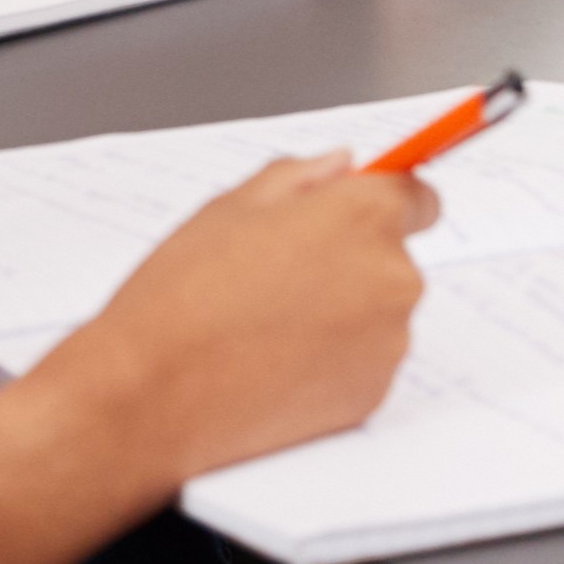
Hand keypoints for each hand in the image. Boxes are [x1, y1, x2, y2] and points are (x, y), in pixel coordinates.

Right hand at [69, 145, 439, 486]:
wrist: (145, 399)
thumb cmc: (179, 299)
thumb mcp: (227, 209)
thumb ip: (299, 176)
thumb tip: (344, 164)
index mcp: (365, 216)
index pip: (418, 197)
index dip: (386, 204)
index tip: (361, 218)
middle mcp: (394, 276)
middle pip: (392, 259)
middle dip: (348, 264)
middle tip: (277, 283)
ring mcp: (389, 341)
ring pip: (377, 314)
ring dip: (340, 316)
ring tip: (263, 331)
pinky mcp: (373, 394)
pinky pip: (363, 365)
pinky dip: (332, 365)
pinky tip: (271, 369)